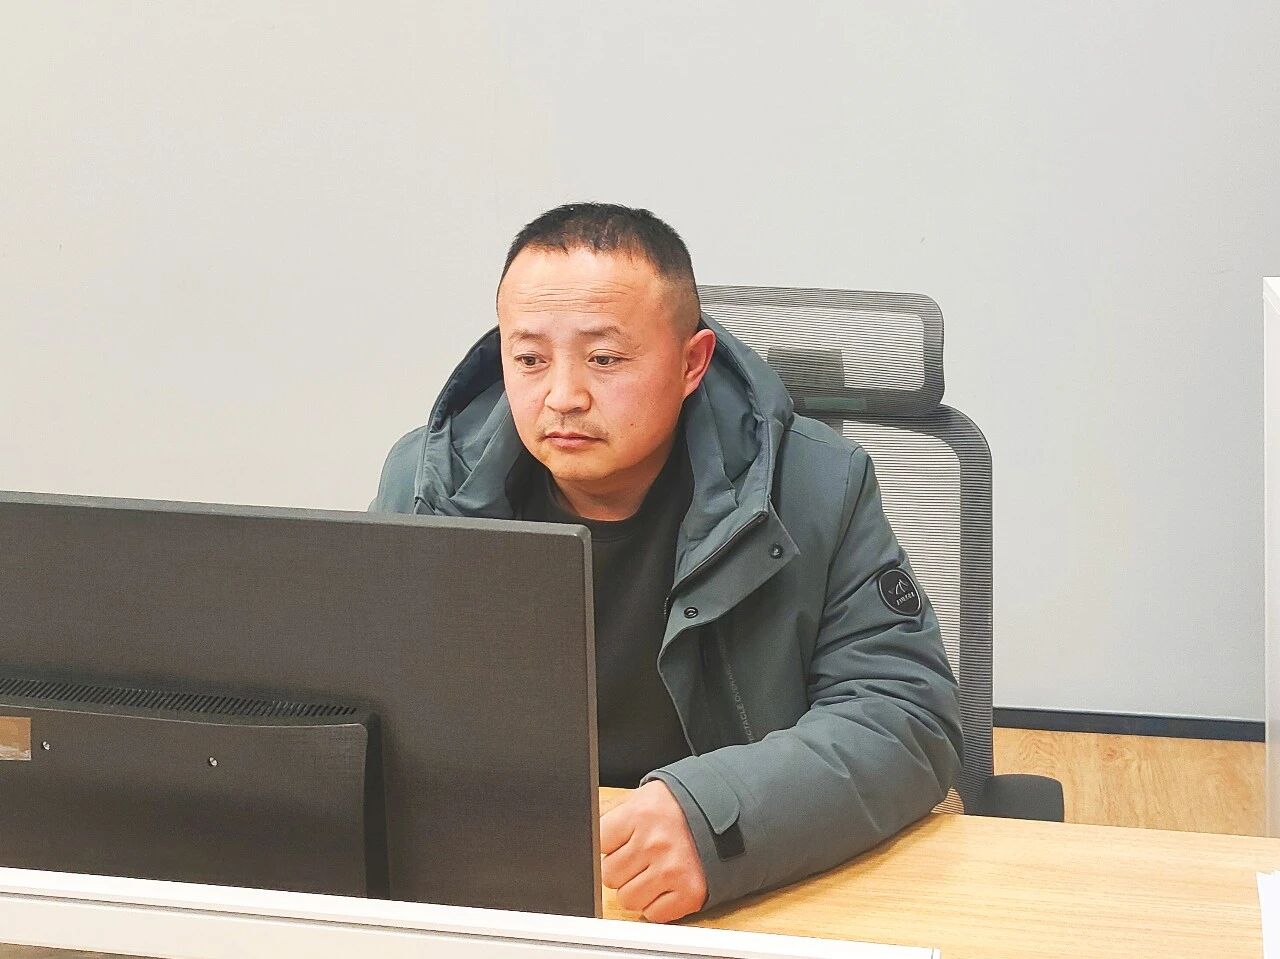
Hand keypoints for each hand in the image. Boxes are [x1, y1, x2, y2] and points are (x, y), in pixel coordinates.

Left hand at [599, 780, 707, 922]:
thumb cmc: (683, 808)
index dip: (609, 845)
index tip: (622, 842)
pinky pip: (653, 914)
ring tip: (654, 871)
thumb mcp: (647, 797)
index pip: (599, 841)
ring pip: (627, 899)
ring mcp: (673, 870)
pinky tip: (667, 885)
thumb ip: (618, 816)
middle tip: (640, 857)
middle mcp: (656, 842)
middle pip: (609, 875)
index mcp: (641, 813)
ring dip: (637, 889)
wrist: (731, 816)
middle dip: (622, 869)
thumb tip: (588, 834)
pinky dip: (657, 904)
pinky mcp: (690, 893)